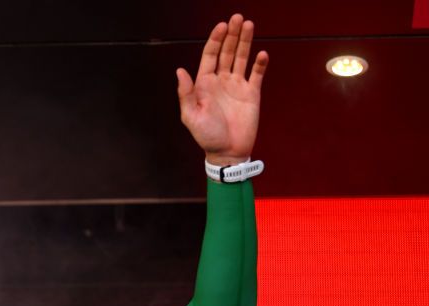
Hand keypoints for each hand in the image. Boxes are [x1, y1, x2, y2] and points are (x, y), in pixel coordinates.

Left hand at [176, 14, 268, 165]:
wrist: (227, 152)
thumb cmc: (206, 136)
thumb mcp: (191, 116)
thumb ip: (186, 93)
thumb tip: (180, 70)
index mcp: (204, 84)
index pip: (210, 56)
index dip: (215, 40)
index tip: (222, 26)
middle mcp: (221, 81)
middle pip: (227, 52)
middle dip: (232, 35)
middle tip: (238, 17)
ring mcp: (237, 86)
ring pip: (241, 58)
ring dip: (245, 42)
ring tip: (249, 25)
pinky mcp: (252, 93)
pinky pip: (257, 74)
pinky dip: (259, 64)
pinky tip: (261, 53)